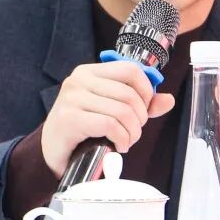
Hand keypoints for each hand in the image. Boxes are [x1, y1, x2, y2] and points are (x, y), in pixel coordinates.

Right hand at [41, 61, 175, 176]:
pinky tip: (118, 146)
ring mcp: (72, 98)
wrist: (51, 150)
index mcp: (90, 71)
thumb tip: (168, 100)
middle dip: (140, 118)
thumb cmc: (82, 128)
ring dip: (132, 132)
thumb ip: (139, 104)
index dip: (146, 91)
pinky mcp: (69, 118)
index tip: (145, 110)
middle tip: (134, 131)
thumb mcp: (111, 110)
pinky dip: (121, 139)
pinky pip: (109, 125)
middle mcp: (79, 80)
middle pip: (129, 94)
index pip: (130, 70)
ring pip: (122, 111)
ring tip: (127, 141)